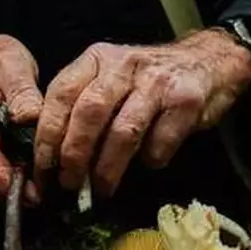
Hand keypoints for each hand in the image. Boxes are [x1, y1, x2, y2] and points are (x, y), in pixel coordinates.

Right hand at [0, 35, 42, 200]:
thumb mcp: (8, 60)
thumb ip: (20, 89)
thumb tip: (30, 117)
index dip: (1, 174)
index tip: (26, 190)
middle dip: (11, 190)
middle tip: (45, 195)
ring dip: (12, 189)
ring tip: (45, 190)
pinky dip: (11, 183)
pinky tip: (36, 180)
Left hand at [34, 29, 250, 196]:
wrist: (208, 61)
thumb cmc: (148, 80)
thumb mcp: (110, 79)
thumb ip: (81, 108)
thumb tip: (53, 160)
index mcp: (96, 59)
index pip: (60, 95)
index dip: (47, 136)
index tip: (42, 170)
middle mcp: (124, 65)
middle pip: (89, 114)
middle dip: (74, 155)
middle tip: (69, 184)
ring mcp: (157, 82)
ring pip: (123, 132)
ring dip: (107, 168)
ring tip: (101, 190)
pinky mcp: (186, 101)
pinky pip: (160, 143)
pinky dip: (149, 161)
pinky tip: (146, 164)